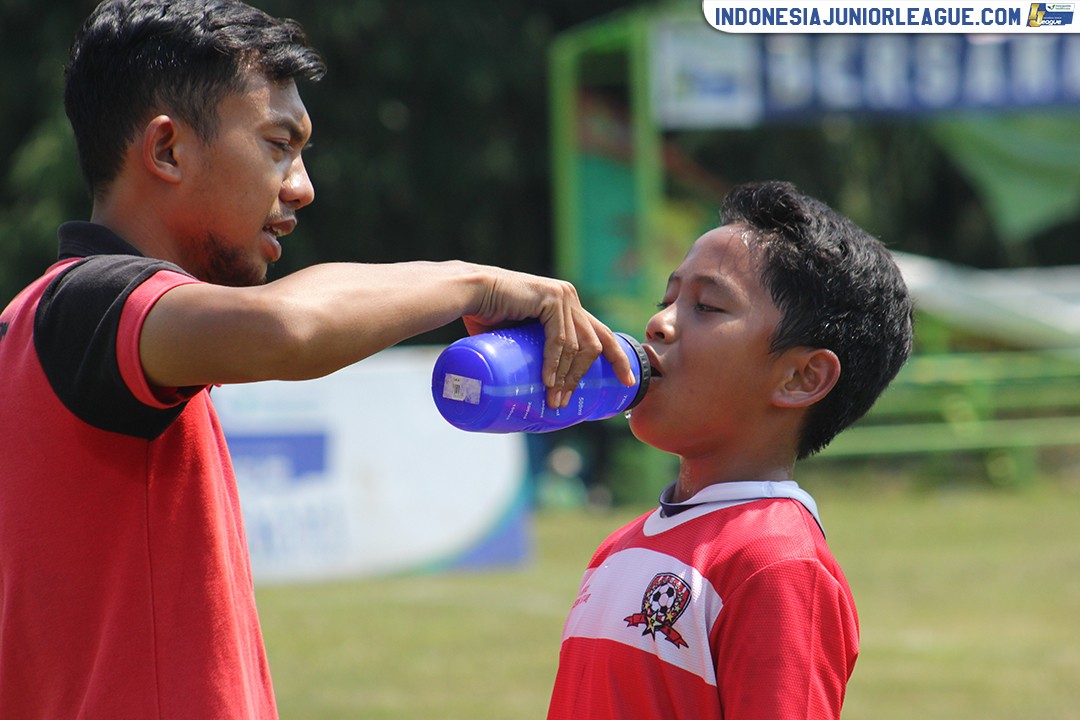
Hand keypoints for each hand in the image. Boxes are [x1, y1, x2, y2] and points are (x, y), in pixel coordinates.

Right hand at [463, 268, 635, 407]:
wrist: (468, 292)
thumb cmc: (487, 315)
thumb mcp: (521, 336)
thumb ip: (535, 351)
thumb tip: (537, 387)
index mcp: (569, 306)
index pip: (601, 334)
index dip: (617, 359)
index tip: (627, 382)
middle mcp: (570, 298)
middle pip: (594, 344)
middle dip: (585, 377)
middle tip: (569, 402)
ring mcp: (563, 296)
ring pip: (577, 347)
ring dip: (566, 377)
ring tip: (553, 399)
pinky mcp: (550, 299)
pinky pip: (559, 339)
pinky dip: (554, 363)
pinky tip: (548, 381)